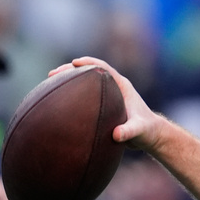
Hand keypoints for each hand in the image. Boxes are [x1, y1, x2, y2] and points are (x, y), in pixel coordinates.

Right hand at [49, 57, 163, 152]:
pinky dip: (70, 95)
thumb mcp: (139, 131)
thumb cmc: (147, 131)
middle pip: (90, 72)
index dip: (89, 63)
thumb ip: (130, 132)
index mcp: (122, 86)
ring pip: (84, 83)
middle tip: (52, 74)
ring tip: (49, 83)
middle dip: (71, 70)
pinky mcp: (103, 104)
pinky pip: (83, 95)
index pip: (103, 69)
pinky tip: (56, 101)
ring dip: (68, 81)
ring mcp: (107, 95)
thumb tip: (116, 135)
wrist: (150, 136)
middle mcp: (114, 87)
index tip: (74, 63)